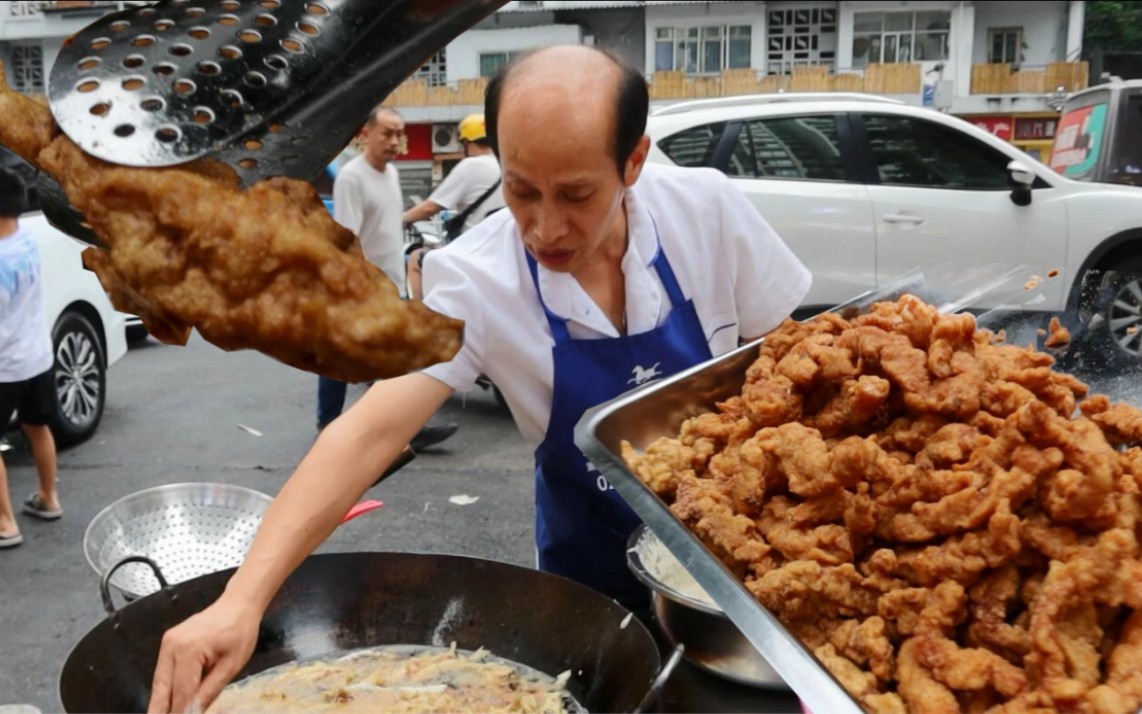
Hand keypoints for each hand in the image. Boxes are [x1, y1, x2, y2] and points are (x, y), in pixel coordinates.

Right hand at [147, 595, 260, 712]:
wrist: (237, 605)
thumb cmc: (240, 632)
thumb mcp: (231, 666)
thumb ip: (209, 691)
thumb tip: (193, 712)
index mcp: (189, 650)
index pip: (181, 692)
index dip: (181, 712)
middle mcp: (172, 646)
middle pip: (162, 688)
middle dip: (161, 711)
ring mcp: (167, 643)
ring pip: (159, 682)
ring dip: (160, 702)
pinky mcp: (168, 642)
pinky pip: (163, 672)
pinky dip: (165, 688)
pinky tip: (167, 704)